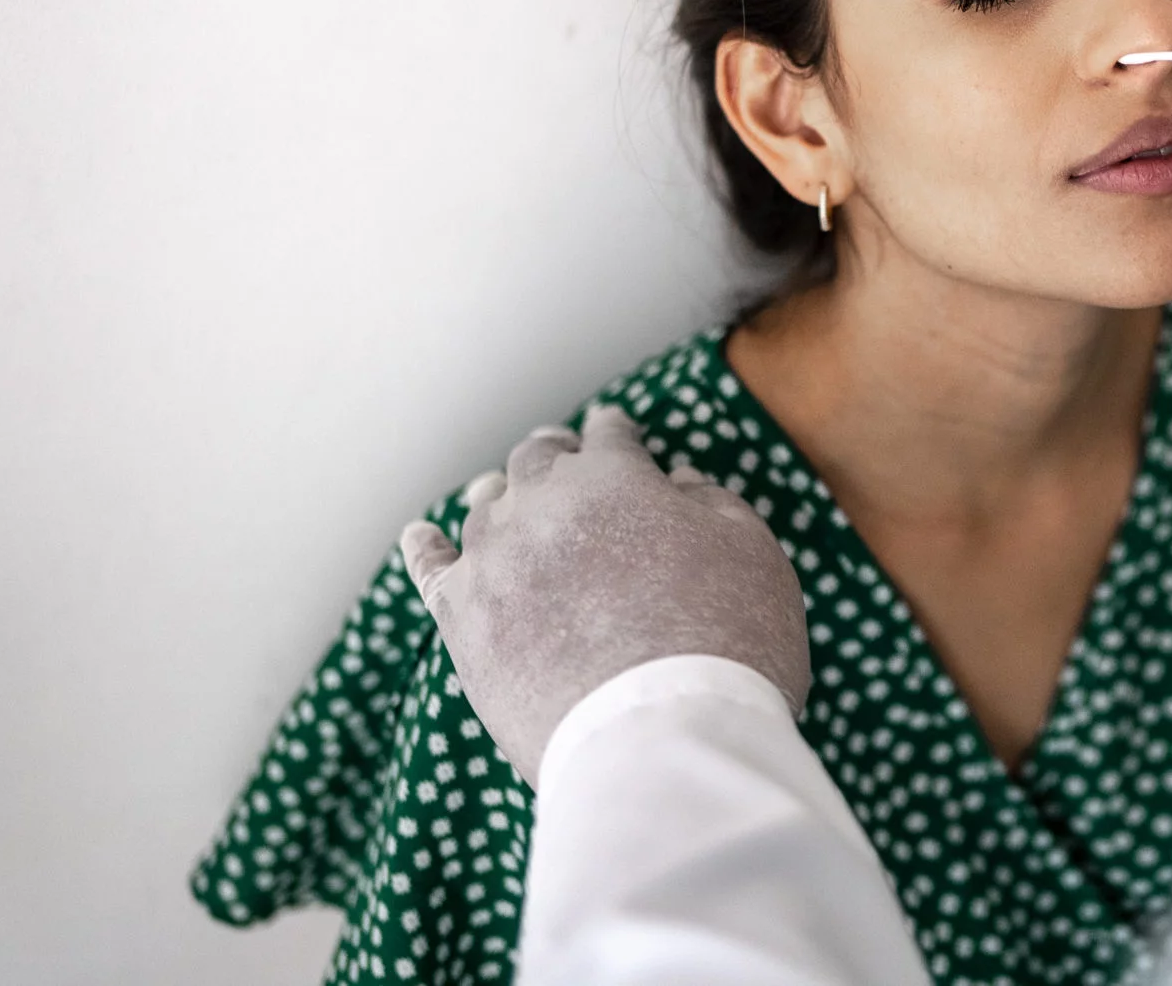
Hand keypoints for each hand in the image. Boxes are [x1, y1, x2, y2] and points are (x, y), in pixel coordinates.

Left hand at [400, 404, 810, 786]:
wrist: (660, 738)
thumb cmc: (724, 639)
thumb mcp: (750, 551)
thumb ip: (710, 502)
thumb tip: (675, 481)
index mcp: (613, 476)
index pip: (610, 437)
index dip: (618, 434)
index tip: (621, 435)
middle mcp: (542, 505)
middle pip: (537, 462)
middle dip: (556, 456)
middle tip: (565, 459)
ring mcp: (494, 563)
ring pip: (486, 510)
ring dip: (502, 497)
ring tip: (503, 494)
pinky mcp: (462, 624)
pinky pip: (429, 570)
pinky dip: (426, 547)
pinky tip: (421, 535)